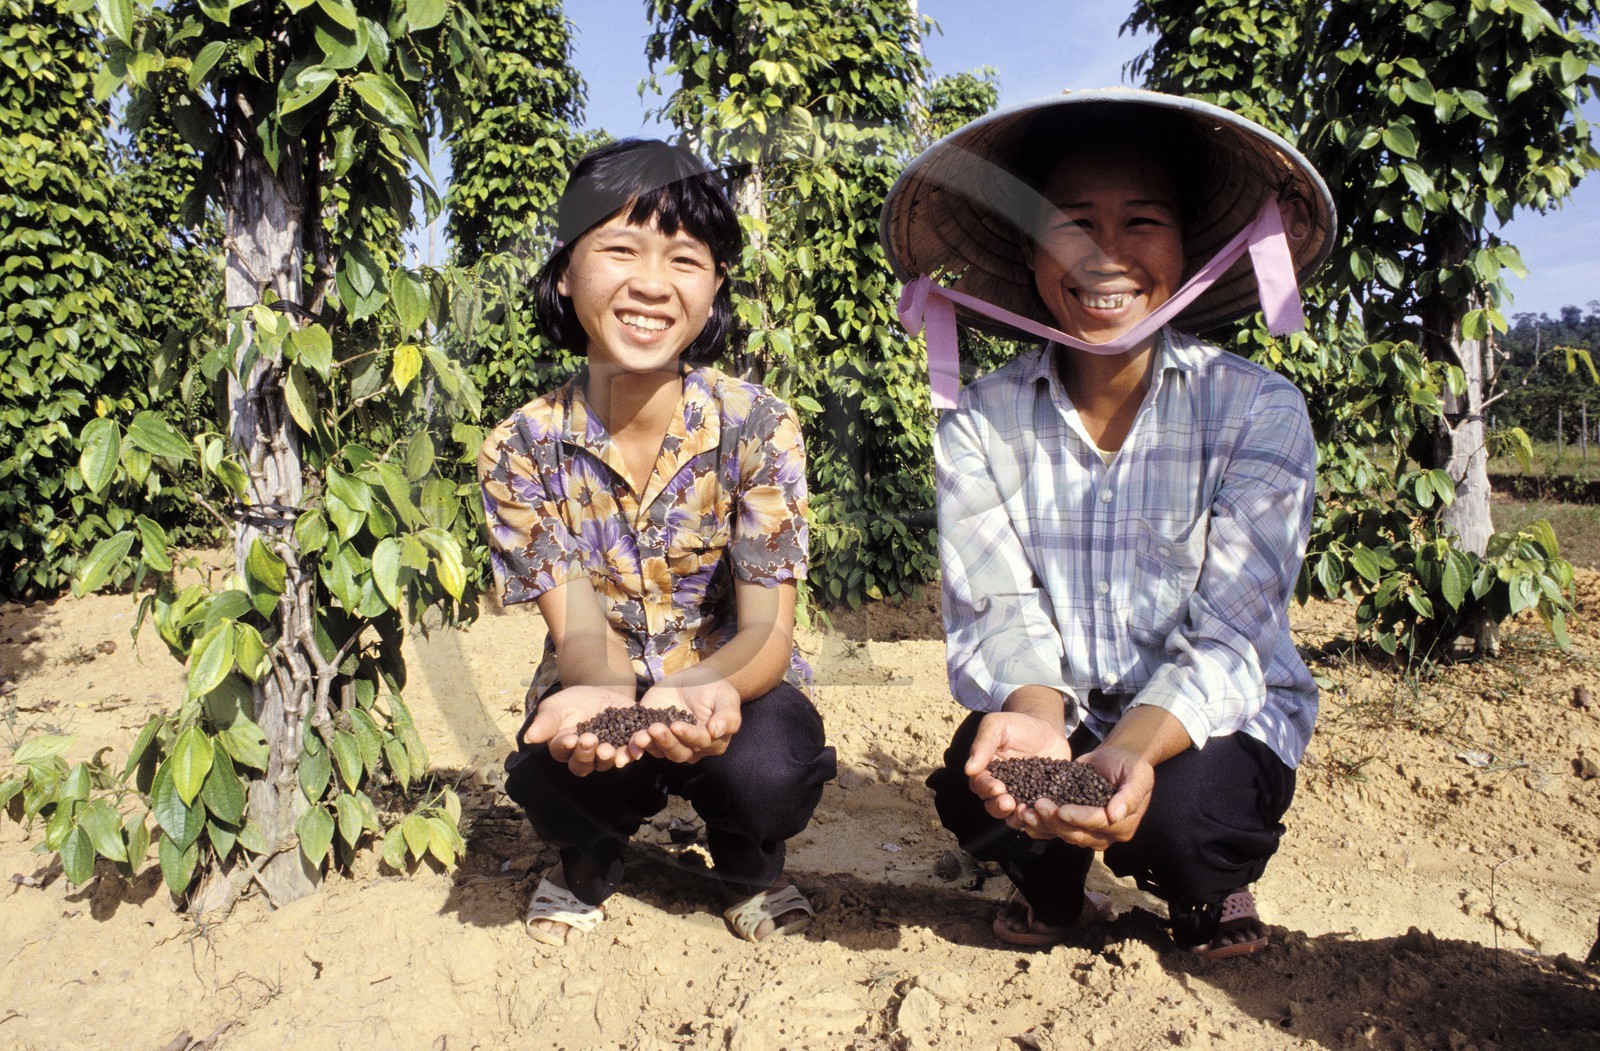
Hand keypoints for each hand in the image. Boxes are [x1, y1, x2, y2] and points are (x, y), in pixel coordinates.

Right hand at [522, 684, 636, 775]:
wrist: (601, 692)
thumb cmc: (573, 701)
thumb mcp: (557, 706)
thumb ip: (546, 721)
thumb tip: (529, 737)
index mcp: (563, 747)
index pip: (561, 751)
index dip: (565, 747)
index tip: (570, 739)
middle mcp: (583, 756)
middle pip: (583, 764)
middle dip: (586, 753)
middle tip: (590, 739)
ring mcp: (604, 754)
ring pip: (604, 763)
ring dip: (607, 758)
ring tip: (609, 749)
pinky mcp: (625, 747)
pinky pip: (628, 755)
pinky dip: (631, 753)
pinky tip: (634, 749)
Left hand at [634, 678, 741, 763]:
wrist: (695, 679)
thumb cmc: (715, 690)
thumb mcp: (727, 698)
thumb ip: (728, 716)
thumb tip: (717, 731)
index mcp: (711, 743)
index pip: (699, 742)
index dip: (688, 736)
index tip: (677, 726)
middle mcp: (690, 748)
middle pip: (677, 752)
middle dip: (666, 742)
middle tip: (656, 729)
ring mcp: (669, 742)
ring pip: (658, 750)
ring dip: (648, 745)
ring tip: (640, 736)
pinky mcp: (651, 734)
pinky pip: (642, 744)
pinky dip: (634, 746)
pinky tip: (629, 742)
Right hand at [962, 711, 1073, 829]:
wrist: (1046, 728)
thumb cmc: (1017, 725)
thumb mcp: (997, 726)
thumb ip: (983, 744)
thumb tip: (968, 769)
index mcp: (986, 772)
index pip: (980, 785)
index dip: (986, 788)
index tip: (997, 787)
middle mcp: (1001, 788)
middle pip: (993, 805)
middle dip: (999, 807)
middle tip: (1009, 803)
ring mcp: (1021, 797)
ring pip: (1012, 815)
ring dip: (1016, 817)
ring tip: (1025, 811)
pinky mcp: (1040, 801)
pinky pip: (1036, 815)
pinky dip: (1037, 818)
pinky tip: (1043, 813)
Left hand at [1021, 743, 1154, 849]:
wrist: (1117, 759)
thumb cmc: (1131, 765)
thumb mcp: (1139, 775)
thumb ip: (1130, 795)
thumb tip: (1115, 815)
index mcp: (1123, 824)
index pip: (1098, 824)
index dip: (1080, 818)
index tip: (1062, 810)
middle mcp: (1103, 833)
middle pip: (1077, 834)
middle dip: (1056, 822)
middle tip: (1039, 805)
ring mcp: (1086, 830)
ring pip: (1062, 834)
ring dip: (1042, 825)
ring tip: (1025, 811)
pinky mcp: (1071, 822)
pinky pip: (1053, 829)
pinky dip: (1038, 825)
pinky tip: (1023, 816)